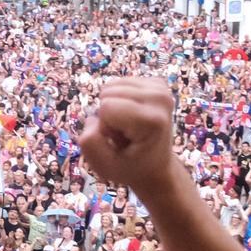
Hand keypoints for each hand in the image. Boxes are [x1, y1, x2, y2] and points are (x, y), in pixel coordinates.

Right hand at [79, 79, 178, 197]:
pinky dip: (120, 99)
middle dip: (108, 115)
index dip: (104, 126)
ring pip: (112, 85)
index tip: (120, 142)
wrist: (155, 166)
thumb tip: (92, 119)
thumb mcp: (104, 166)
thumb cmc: (130, 167)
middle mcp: (161, 99)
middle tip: (124, 134)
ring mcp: (161, 89)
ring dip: (113, 107)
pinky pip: (120, 83)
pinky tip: (132, 116)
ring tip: (129, 127)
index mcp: (152, 121)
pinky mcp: (157, 83)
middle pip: (108, 92)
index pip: (106, 106)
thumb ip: (90, 144)